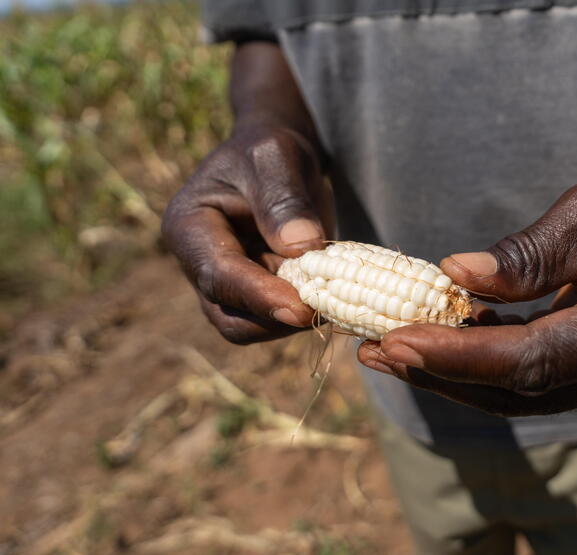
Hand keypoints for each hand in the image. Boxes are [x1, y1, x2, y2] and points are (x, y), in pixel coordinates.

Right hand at [162, 125, 330, 343]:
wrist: (280, 159)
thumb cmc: (270, 149)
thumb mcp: (276, 157)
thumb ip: (284, 200)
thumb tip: (301, 248)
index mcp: (188, 227)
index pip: (218, 275)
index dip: (259, 296)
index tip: (301, 308)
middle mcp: (198, 264)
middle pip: (228, 316)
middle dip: (274, 318)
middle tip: (324, 306)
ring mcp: (225, 285)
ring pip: (252, 326)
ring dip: (291, 319)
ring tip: (330, 291)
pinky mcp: (253, 295)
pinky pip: (274, 319)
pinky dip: (302, 313)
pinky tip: (331, 291)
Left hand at [359, 172, 576, 415]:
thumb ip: (529, 255)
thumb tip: (453, 276)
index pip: (533, 360)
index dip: (460, 356)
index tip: (396, 341)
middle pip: (515, 389)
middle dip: (439, 372)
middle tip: (372, 351)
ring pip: (514, 393)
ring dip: (448, 373)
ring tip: (383, 349)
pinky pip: (524, 378)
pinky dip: (474, 362)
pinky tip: (430, 340)